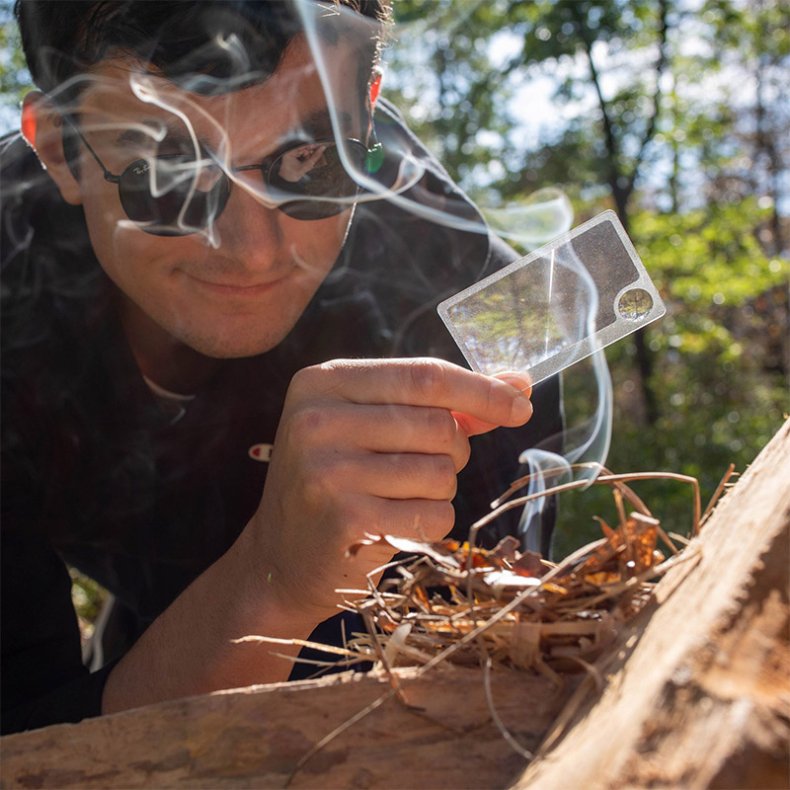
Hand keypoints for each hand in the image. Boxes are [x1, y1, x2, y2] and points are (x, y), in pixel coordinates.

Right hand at [246, 358, 532, 624]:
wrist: (281, 557)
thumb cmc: (338, 481)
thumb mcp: (372, 427)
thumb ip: (441, 404)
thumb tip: (518, 385)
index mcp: (323, 382)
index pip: (424, 376)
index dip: (482, 391)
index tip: (522, 404)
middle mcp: (317, 419)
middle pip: (439, 425)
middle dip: (453, 451)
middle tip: (421, 470)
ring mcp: (326, 470)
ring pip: (442, 472)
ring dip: (439, 490)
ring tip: (396, 497)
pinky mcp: (345, 519)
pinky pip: (433, 515)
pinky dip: (431, 522)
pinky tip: (393, 524)